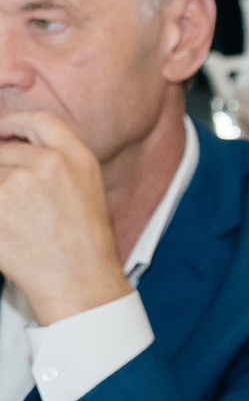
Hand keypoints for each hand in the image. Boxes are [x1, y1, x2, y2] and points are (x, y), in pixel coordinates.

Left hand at [0, 112, 129, 323]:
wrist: (77, 279)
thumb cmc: (85, 241)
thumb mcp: (88, 188)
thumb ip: (57, 161)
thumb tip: (13, 146)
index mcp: (76, 158)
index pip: (38, 121)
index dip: (13, 123)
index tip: (2, 131)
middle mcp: (48, 164)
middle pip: (3, 150)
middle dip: (0, 169)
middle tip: (11, 195)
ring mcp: (17, 183)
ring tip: (13, 217)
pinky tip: (6, 226)